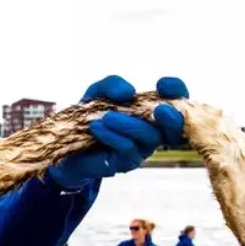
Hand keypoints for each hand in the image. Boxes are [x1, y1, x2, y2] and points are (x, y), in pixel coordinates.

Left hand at [47, 75, 188, 189]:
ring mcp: (142, 148)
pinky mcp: (127, 162)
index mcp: (153, 109)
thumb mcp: (98, 92)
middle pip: (175, 128)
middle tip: (160, 109)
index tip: (162, 83)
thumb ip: (112, 84)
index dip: (176, 90)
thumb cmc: (91, 114)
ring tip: (106, 117)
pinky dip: (112, 136)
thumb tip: (128, 92)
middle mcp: (154, 130)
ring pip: (149, 138)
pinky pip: (127, 148)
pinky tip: (96, 127)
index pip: (177, 99)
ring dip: (130, 125)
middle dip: (172, 118)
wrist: (67, 142)